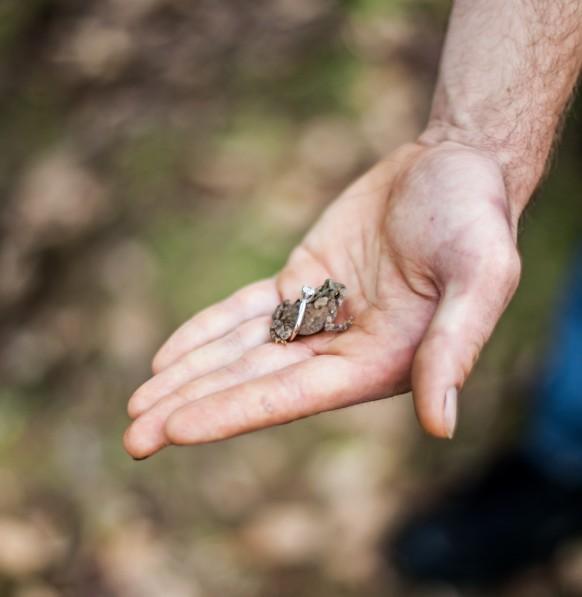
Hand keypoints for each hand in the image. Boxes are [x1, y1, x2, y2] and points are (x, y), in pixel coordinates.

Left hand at [124, 141, 520, 457]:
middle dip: (194, 408)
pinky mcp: (302, 281)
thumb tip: (440, 422)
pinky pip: (246, 312)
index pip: (292, 396)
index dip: (233, 411)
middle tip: (133, 438)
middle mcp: (343, 348)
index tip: (174, 430)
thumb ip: (457, 345)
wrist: (454, 169)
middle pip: (255, 383)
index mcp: (380, 361)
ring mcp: (318, 316)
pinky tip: (169, 356)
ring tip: (137, 406)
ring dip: (189, 376)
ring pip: (241, 352)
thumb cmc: (476, 218)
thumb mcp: (480, 275)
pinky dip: (208, 331)